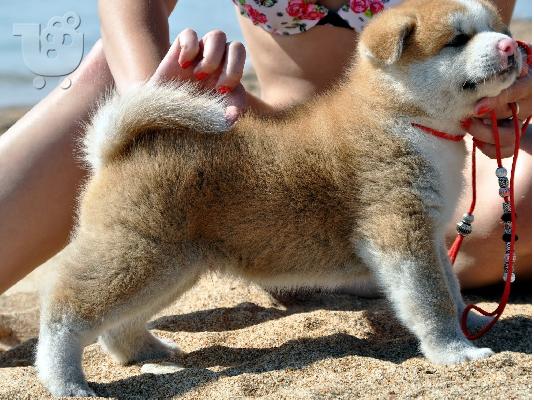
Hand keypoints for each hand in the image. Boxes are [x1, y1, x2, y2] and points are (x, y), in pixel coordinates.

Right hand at [150, 29, 246, 124]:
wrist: (165, 115)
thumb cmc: (193, 116)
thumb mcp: (214, 118)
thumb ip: (228, 116)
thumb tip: (233, 117)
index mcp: (229, 73)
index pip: (242, 59)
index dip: (235, 71)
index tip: (221, 91)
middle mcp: (218, 61)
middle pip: (236, 46)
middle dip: (229, 66)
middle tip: (216, 87)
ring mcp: (200, 53)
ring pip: (217, 36)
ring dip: (211, 58)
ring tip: (197, 76)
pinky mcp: (180, 48)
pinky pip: (190, 33)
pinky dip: (189, 48)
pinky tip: (182, 65)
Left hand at [462, 43, 530, 158]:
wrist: (501, 84)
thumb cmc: (496, 68)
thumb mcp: (500, 62)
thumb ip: (500, 60)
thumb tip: (501, 51)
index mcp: (528, 82)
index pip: (520, 90)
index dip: (498, 100)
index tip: (477, 108)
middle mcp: (527, 104)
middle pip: (510, 116)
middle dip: (485, 119)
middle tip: (466, 116)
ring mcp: (520, 123)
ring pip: (508, 137)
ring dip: (483, 134)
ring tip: (467, 124)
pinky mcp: (513, 139)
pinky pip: (504, 151)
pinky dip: (488, 149)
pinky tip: (477, 140)